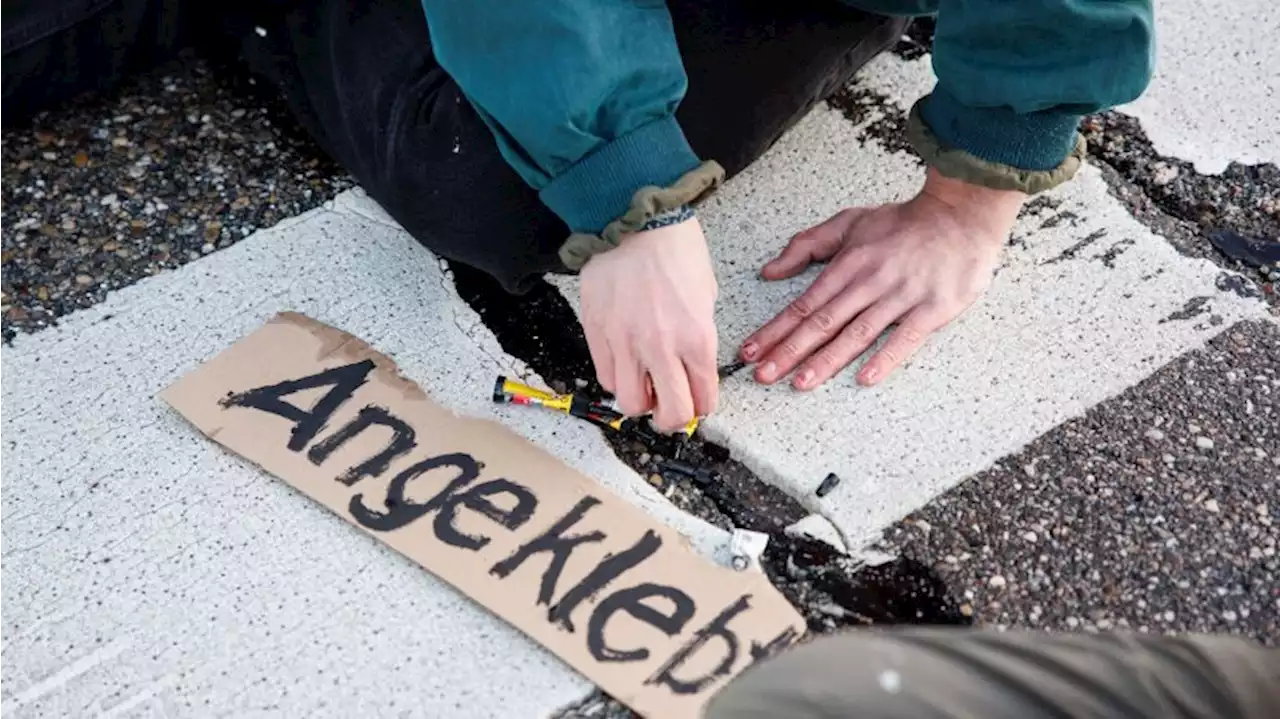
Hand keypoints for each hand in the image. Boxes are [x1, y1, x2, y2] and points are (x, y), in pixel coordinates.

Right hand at [579, 218, 719, 430]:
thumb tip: (690, 364)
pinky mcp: (597, 334)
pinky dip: (617, 379)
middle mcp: (661, 348)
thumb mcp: (705, 295)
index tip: (698, 402)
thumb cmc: (674, 248)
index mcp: (697, 338)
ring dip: (641, 402)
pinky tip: (625, 364)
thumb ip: (698, 336)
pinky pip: (605, 377)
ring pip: (631, 404)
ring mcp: (625, 344)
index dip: (702, 407)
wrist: (634, 220)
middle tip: (671, 407)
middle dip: (674, 418)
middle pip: (670, 415)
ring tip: (644, 385)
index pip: (703, 400)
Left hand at [740, 167, 1025, 389]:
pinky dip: (885, 358)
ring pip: (856, 334)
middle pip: (823, 323)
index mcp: (847, 265)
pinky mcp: (931, 310)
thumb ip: (807, 245)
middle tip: (762, 375)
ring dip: (826, 360)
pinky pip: (905, 338)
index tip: (750, 351)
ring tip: (799, 382)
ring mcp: (900, 297)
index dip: (774, 330)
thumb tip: (769, 271)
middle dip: (788, 351)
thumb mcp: (849, 223)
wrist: (961, 215)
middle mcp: (869, 283)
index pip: (803, 304)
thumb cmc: (903, 223)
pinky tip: (864, 378)